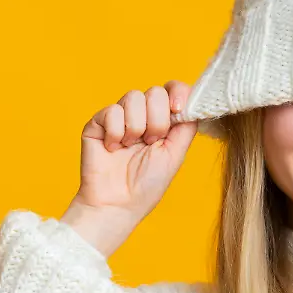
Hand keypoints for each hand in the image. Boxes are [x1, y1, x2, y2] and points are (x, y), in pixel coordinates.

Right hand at [60, 80, 197, 256]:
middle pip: (155, 92)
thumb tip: (195, 101)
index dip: (177, 93)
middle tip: (150, 142)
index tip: (178, 109)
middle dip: (157, 120)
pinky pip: (111, 111)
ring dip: (136, 127)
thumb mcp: (176, 153)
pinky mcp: (98, 123)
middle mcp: (142, 114)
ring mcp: (119, 117)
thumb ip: (186, 125)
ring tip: (130, 147)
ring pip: (133, 97)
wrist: (118, 204)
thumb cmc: (147, 184)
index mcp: (163, 120)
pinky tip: (113, 148)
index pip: (173, 89)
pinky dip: (116, 132)